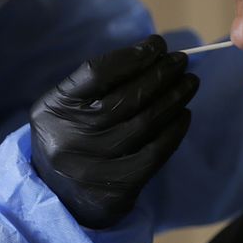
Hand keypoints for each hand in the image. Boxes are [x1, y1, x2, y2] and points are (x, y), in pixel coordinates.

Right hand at [29, 34, 197, 228]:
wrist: (57, 196)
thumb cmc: (71, 136)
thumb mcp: (68, 105)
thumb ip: (102, 81)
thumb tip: (153, 55)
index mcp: (54, 108)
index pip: (98, 72)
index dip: (132, 56)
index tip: (157, 45)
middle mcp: (69, 138)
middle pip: (126, 97)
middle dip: (160, 74)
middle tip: (181, 61)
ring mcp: (92, 167)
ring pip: (145, 123)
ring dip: (174, 98)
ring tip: (189, 83)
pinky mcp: (115, 190)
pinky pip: (155, 153)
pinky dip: (174, 131)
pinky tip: (184, 114)